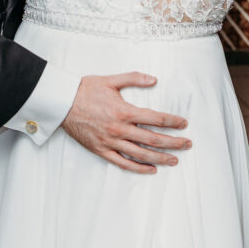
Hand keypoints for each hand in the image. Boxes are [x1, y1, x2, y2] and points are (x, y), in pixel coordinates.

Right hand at [62, 72, 190, 173]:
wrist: (61, 103)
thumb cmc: (84, 89)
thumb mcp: (110, 80)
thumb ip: (134, 78)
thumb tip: (154, 79)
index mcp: (124, 111)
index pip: (156, 119)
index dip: (172, 121)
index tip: (183, 123)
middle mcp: (120, 129)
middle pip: (153, 139)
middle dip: (173, 142)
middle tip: (187, 144)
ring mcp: (111, 141)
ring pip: (141, 154)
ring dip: (161, 158)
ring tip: (175, 160)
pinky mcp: (101, 150)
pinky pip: (123, 162)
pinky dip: (139, 168)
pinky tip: (151, 169)